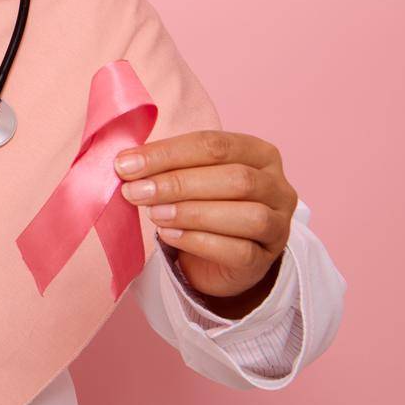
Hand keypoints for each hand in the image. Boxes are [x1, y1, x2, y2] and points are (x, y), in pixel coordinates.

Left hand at [115, 131, 296, 305]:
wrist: (221, 255)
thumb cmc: (205, 202)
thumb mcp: (190, 175)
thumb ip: (166, 165)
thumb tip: (126, 163)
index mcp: (259, 153)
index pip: (215, 145)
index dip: (168, 153)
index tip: (125, 164)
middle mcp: (278, 187)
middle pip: (235, 178)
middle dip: (178, 184)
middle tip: (134, 191)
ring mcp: (278, 225)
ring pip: (247, 216)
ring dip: (191, 212)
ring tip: (153, 213)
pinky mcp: (266, 259)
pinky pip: (239, 250)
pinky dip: (199, 241)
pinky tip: (168, 235)